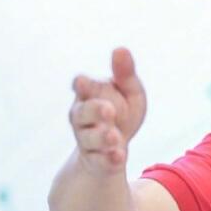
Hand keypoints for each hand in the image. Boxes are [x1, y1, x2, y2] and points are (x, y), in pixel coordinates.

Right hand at [68, 47, 146, 175]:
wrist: (114, 148)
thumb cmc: (121, 112)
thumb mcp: (128, 92)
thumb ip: (124, 73)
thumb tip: (121, 49)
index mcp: (89, 95)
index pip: (81, 87)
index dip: (82, 85)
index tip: (82, 82)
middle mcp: (82, 118)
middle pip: (82, 114)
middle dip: (94, 111)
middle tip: (109, 111)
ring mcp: (87, 140)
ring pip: (89, 139)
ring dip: (102, 138)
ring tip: (115, 137)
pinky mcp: (96, 160)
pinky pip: (100, 161)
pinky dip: (109, 159)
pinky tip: (119, 156)